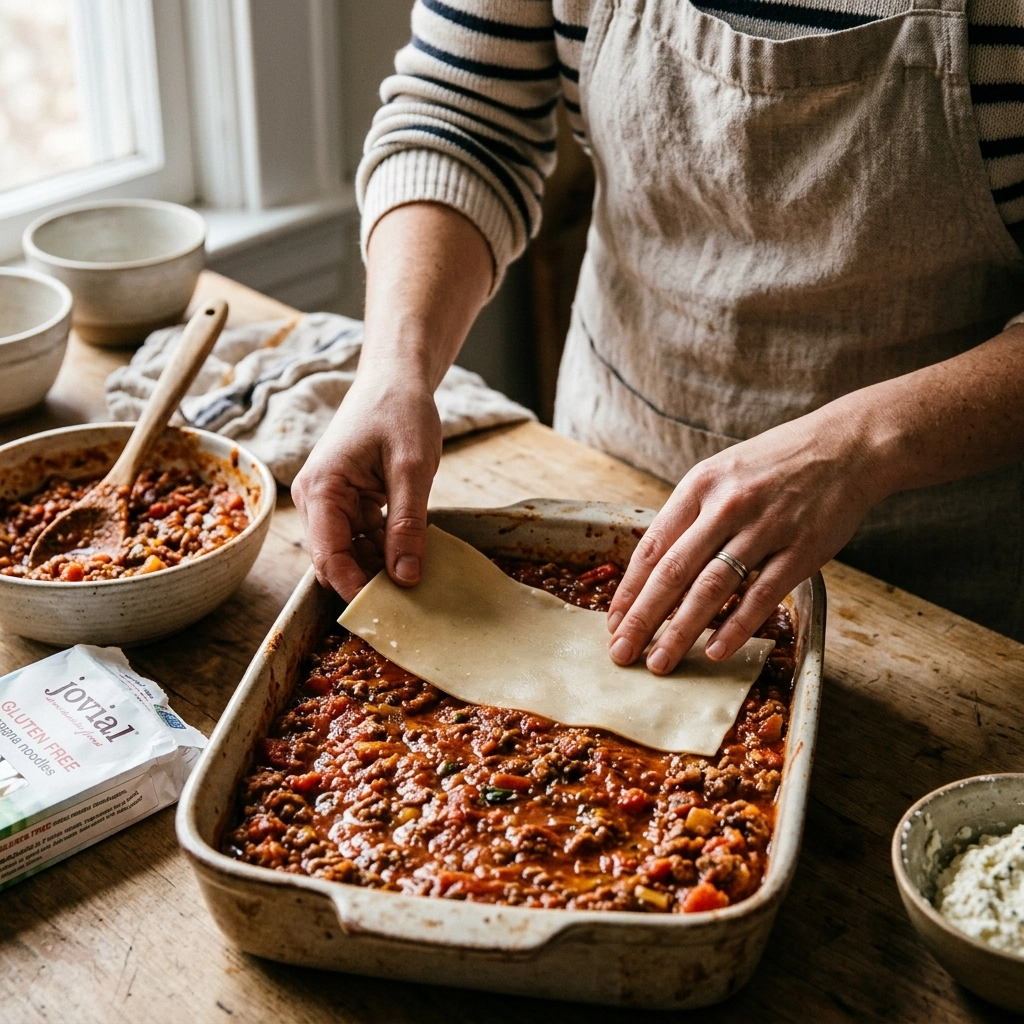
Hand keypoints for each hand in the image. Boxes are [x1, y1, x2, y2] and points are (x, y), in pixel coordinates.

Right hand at [292, 372, 440, 600]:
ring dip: (378, 567)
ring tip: (415, 581)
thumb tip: (405, 578)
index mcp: (322, 490)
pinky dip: (383, 549)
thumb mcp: (412, 469)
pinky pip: (361, 537)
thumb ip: (407, 525)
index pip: (328, 558)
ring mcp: (329, 501)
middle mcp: (316, 499)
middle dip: (367, 582)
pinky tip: (411, 555)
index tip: (388, 611)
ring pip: (349, 552)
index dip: (355, 588)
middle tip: (408, 603)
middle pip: (334, 560)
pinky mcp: (346, 501)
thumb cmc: (400, 412)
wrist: (395, 379)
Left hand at [606, 408, 885, 672]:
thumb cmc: (777, 463)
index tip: (613, 622)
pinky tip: (715, 651)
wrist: (849, 446)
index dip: (630, 590)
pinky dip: (736, 626)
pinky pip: (761, 594)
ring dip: (681, 631)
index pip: (652, 547)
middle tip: (623, 654)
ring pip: (711, 588)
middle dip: (643, 618)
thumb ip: (691, 515)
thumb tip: (656, 567)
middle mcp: (726, 505)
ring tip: (660, 662)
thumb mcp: (722, 473)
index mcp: (699, 485)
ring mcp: (765, 527)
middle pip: (673, 572)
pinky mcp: (802, 549)